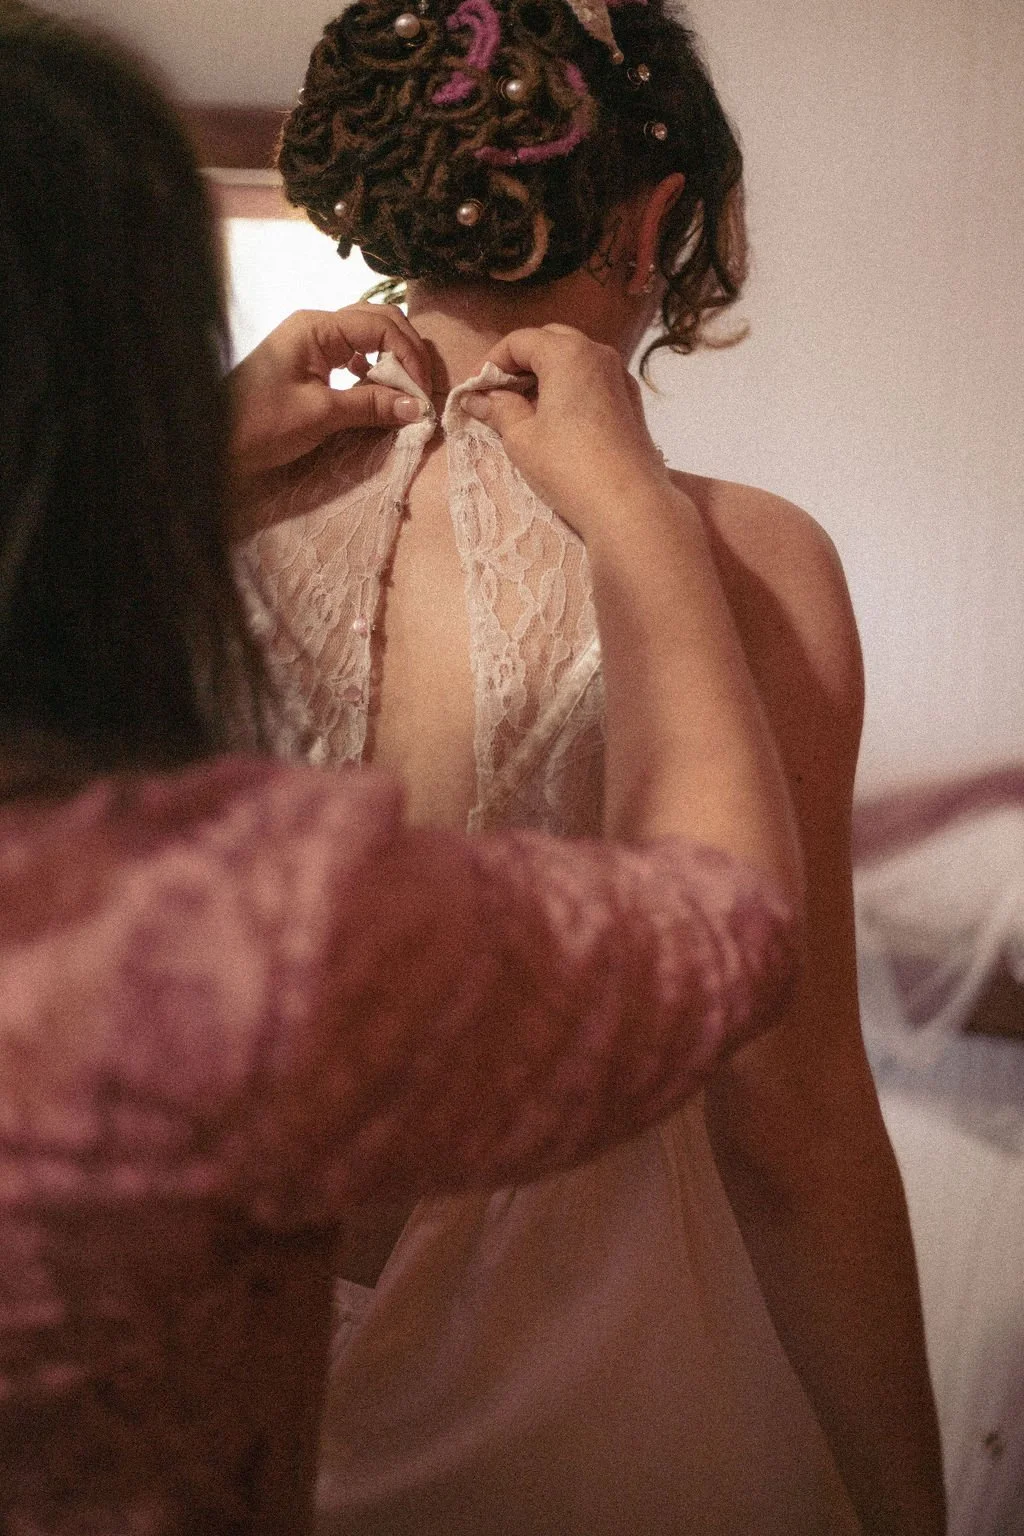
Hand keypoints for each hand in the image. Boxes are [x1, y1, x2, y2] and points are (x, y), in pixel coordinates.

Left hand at [227, 304, 432, 480]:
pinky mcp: (310, 362)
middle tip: (422, 390)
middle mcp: (316, 325)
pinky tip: (378, 393)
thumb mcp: (320, 415)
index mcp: (316, 326)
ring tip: (405, 393)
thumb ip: (371, 405)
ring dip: (392, 361)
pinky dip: (373, 371)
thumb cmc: (260, 423)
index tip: (422, 392)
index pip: (380, 325)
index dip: (409, 355)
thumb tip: (417, 407)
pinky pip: (353, 355)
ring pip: (368, 337)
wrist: (215, 441)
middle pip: (378, 321)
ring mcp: (312, 341)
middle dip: (406, 352)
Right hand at [461, 325, 670, 536]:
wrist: (628, 505)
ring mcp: (619, 376)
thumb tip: (475, 399)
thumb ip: (498, 409)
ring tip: (523, 410)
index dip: (490, 363)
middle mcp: (598, 354)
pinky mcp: (631, 401)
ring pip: (574, 360)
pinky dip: (569, 389)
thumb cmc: (568, 467)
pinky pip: (592, 380)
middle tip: (497, 396)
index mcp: (568, 353)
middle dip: (519, 364)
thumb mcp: (522, 438)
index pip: (519, 341)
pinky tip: (556, 420)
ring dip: (545, 376)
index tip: (474, 390)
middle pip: (549, 342)